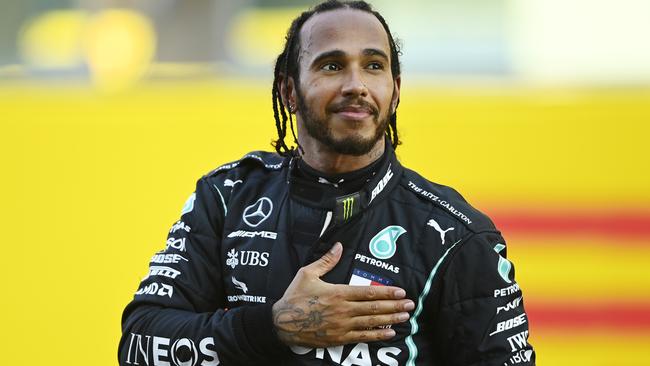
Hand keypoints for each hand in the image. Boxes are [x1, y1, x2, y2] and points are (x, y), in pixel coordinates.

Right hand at [272, 242, 414, 347]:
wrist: (282, 323)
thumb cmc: (295, 297)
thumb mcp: (307, 273)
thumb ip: (326, 261)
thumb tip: (339, 246)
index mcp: (337, 293)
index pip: (367, 293)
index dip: (386, 293)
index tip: (401, 292)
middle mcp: (343, 310)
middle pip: (374, 308)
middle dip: (394, 306)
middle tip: (411, 305)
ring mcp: (341, 326)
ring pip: (371, 323)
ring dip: (390, 320)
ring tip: (405, 318)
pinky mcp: (338, 338)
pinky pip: (362, 337)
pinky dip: (377, 335)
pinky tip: (389, 333)